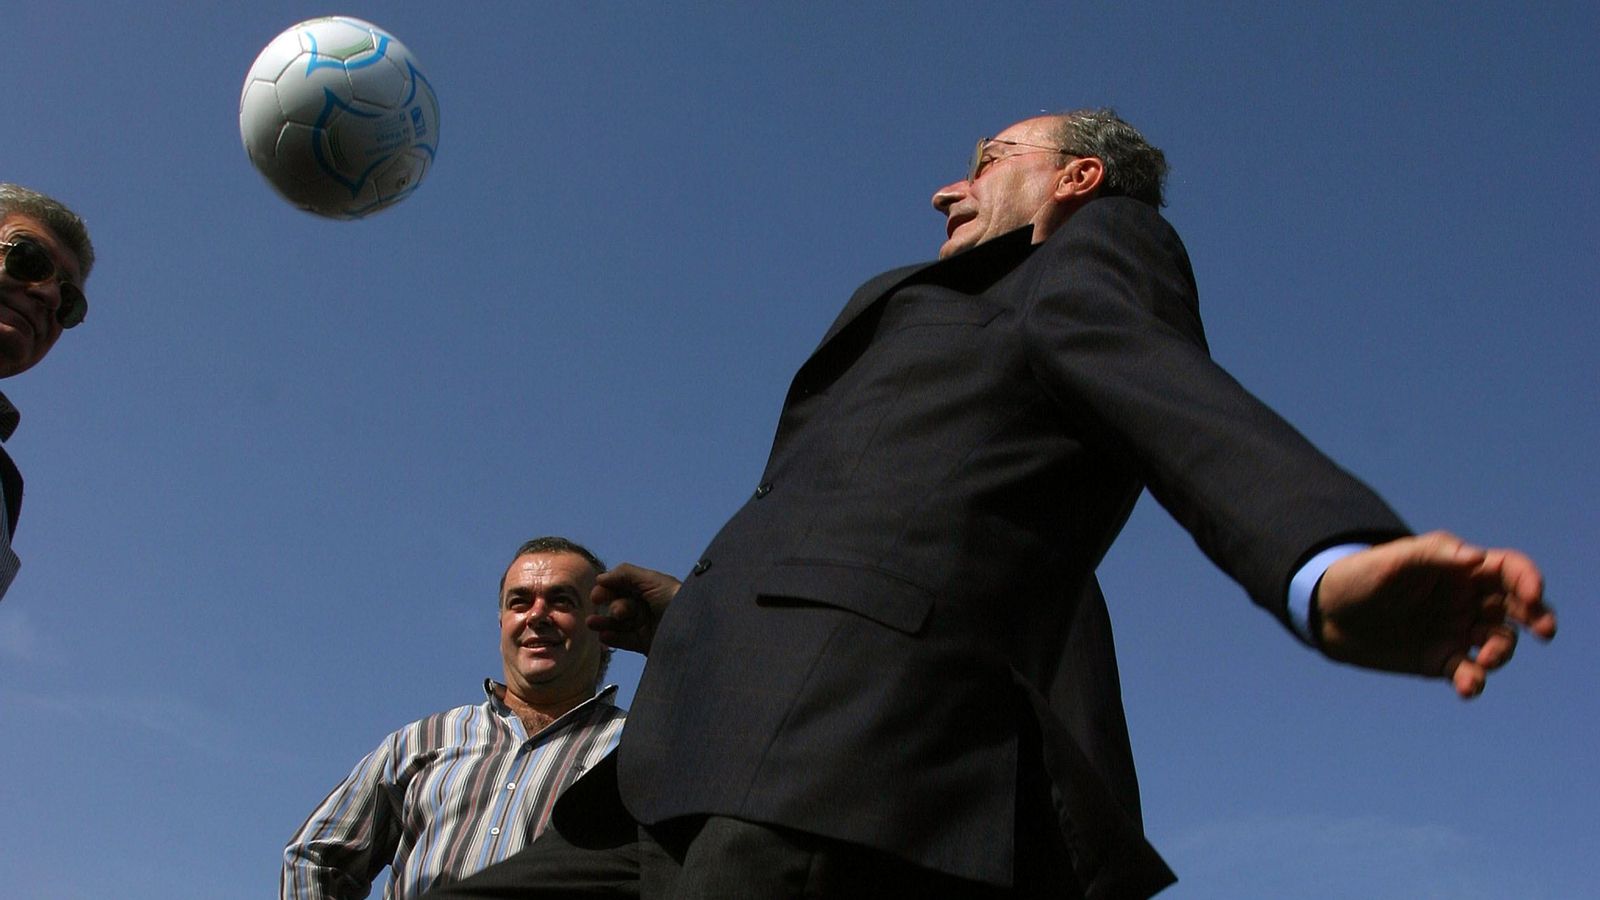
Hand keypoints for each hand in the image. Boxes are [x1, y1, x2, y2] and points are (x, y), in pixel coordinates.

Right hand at [586, 563, 679, 655]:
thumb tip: (600, 578)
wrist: (693, 631)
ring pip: (619, 623)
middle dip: (613, 606)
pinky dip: (613, 638)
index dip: (609, 589)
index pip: (623, 587)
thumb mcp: (652, 580)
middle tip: (616, 612)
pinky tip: (604, 636)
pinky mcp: (645, 644)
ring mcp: (646, 626)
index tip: (597, 595)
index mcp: (650, 588)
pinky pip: (624, 640)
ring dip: (604, 622)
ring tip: (591, 624)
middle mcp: (647, 606)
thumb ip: (625, 574)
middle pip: (620, 604)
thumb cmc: (673, 599)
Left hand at [1316, 531, 1555, 697]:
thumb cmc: (1361, 575)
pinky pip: (1469, 673)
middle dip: (1537, 617)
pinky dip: (1475, 681)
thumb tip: (1477, 558)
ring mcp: (1457, 631)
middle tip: (1544, 629)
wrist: (1327, 612)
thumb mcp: (1392, 559)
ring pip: (1498, 643)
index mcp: (1461, 569)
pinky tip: (1469, 687)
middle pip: (1517, 608)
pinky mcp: (1441, 660)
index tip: (1531, 594)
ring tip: (1484, 661)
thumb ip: (1433, 554)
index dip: (1527, 579)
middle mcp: (1467, 600)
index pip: (1508, 570)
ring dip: (1501, 652)